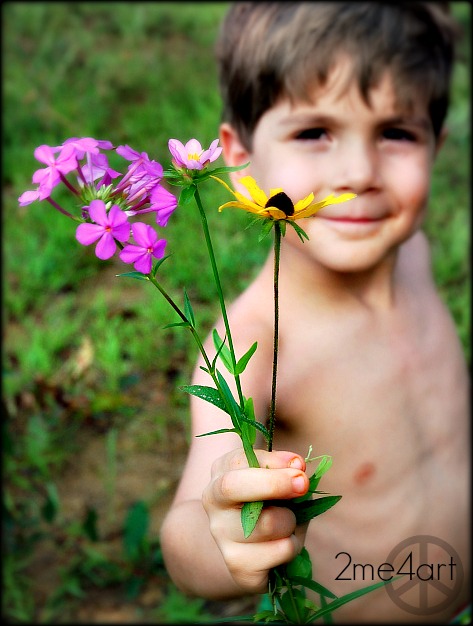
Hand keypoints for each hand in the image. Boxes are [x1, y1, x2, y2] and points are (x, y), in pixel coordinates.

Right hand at [202, 448, 309, 592]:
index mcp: (221, 473)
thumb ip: (286, 470)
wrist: (249, 550)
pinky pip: (280, 550)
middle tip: (303, 484)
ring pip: (267, 522)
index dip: (272, 461)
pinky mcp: (238, 566)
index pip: (239, 461)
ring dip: (291, 520)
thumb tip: (297, 467)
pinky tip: (283, 544)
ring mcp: (221, 536)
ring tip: (289, 522)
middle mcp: (213, 502)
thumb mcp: (275, 481)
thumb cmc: (269, 505)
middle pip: (234, 486)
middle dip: (274, 483)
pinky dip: (293, 544)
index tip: (299, 465)